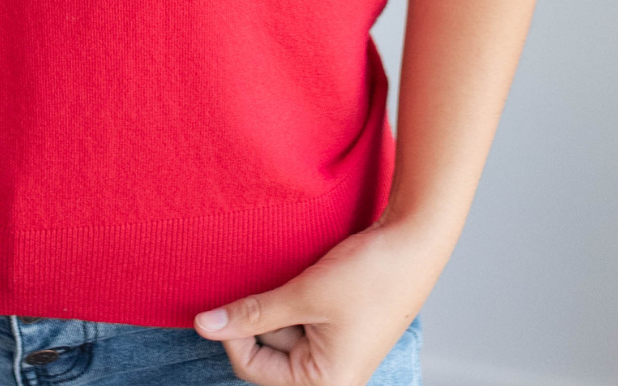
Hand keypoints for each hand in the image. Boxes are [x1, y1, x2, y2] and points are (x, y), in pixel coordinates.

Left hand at [193, 218, 445, 384]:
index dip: (236, 332)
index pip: (253, 369)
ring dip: (278, 303)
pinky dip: (292, 299)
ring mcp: (334, 353)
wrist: (414, 245)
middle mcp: (330, 377)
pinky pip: (300, 320)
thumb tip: (204, 325)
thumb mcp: (304, 295)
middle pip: (266, 353)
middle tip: (272, 282)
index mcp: (325, 384)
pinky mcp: (338, 330)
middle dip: (261, 316)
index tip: (232, 298)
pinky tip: (303, 275)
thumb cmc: (370, 277)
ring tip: (296, 276)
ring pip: (281, 332)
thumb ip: (253, 313)